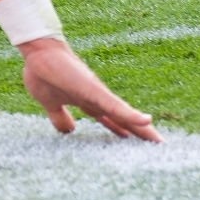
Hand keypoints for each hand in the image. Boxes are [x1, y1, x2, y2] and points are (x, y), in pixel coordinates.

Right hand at [20, 37, 160, 140]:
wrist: (38, 52)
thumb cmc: (43, 72)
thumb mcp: (50, 104)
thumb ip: (60, 117)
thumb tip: (68, 131)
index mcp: (89, 103)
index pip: (112, 120)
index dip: (125, 132)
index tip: (140, 145)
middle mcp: (98, 98)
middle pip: (124, 119)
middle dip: (141, 134)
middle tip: (160, 147)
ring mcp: (97, 94)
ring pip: (125, 114)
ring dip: (142, 128)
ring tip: (158, 140)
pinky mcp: (94, 90)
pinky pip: (114, 105)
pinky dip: (129, 114)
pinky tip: (145, 120)